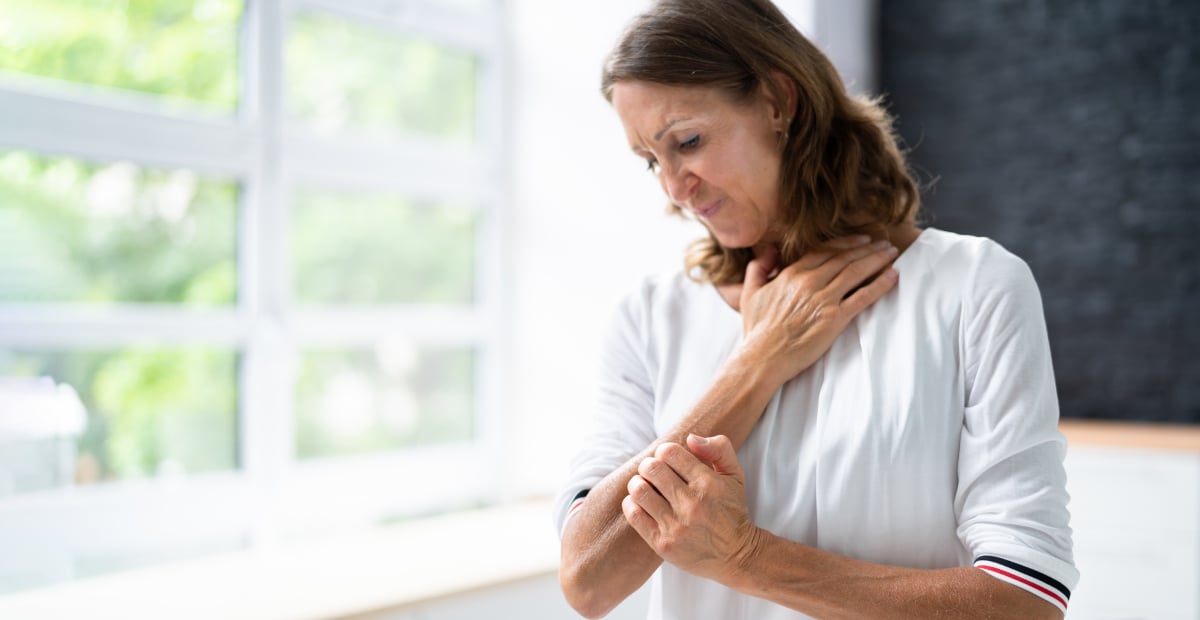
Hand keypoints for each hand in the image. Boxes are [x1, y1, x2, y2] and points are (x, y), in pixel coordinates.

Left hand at [622, 434, 763, 582]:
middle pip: (651, 469)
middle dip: (648, 466)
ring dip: (638, 484)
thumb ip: (718, 448)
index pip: (669, 452)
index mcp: (709, 483)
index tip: (667, 461)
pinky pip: (634, 515)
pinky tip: (641, 504)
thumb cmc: (732, 510)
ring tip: (645, 487)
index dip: (664, 452)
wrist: (736, 555)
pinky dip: (632, 504)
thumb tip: (690, 437)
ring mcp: (677, 526)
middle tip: (653, 473)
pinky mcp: (663, 544)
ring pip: (639, 491)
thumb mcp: (735, 475)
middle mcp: (692, 504)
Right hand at [739, 235, 898, 385]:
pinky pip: (863, 297)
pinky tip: (893, 275)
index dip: (847, 243)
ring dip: (877, 260)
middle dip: (868, 248)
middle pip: (845, 258)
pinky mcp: (835, 319)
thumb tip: (769, 250)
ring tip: (892, 253)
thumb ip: (758, 268)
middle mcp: (810, 282)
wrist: (762, 359)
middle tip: (884, 243)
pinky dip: (880, 284)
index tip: (862, 239)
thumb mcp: (750, 294)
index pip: (825, 251)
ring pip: (856, 272)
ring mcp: (823, 300)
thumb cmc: (756, 331)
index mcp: (791, 274)